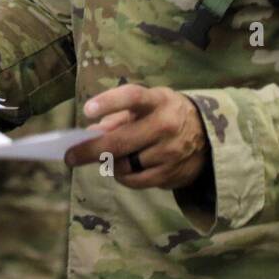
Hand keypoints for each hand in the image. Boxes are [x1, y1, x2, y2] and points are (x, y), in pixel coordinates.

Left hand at [64, 84, 209, 190]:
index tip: (86, 110)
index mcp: (158, 101)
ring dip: (109, 163)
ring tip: (107, 158)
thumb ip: (119, 116)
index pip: (132, 97)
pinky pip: (136, 181)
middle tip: (70, 157)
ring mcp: (170, 152)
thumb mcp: (148, 104)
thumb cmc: (166, 113)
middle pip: (120, 142)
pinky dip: (123, 176)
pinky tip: (122, 168)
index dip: (109, 102)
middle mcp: (166, 125)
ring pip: (125, 165)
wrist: (209, 135)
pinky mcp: (172, 174)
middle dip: (90, 151)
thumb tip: (91, 133)